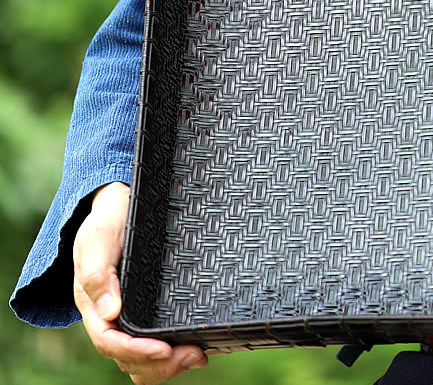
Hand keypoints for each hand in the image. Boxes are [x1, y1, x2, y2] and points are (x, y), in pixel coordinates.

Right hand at [73, 182, 208, 383]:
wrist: (120, 205)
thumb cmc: (109, 221)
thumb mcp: (97, 239)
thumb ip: (99, 273)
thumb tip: (111, 311)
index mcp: (94, 304)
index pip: (110, 341)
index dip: (136, 351)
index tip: (164, 349)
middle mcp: (111, 317)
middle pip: (128, 359)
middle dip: (159, 364)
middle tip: (194, 355)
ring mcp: (129, 317)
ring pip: (141, 360)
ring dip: (168, 366)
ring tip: (199, 356)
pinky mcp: (147, 312)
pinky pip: (155, 346)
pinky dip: (173, 355)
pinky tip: (198, 348)